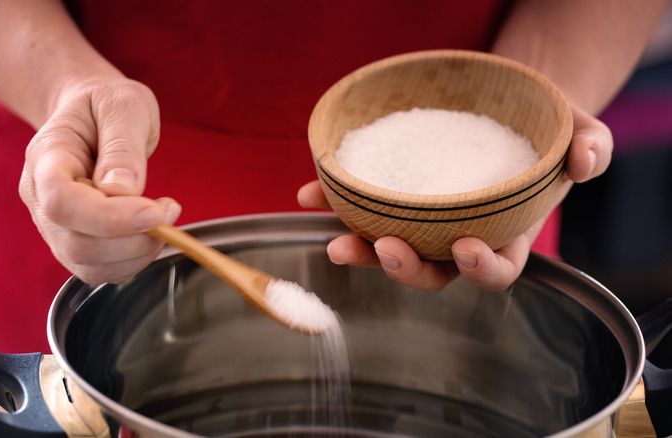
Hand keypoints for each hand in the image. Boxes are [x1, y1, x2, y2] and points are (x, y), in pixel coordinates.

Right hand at [18, 78, 180, 284]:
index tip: (155, 211)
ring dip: (137, 253)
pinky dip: (133, 261)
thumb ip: (123, 145)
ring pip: (89, 265)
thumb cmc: (106, 105)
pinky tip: (149, 232)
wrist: (92, 115)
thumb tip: (124, 190)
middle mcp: (40, 198)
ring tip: (163, 218)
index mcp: (45, 158)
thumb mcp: (124, 105)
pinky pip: (100, 271)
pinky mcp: (75, 243)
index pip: (62, 203)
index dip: (109, 218)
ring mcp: (54, 226)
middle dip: (134, 238)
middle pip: (77, 244)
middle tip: (169, 210)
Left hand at [298, 104, 611, 291]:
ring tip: (335, 238)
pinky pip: (364, 209)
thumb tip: (583, 160)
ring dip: (361, 250)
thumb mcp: (581, 130)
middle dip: (407, 268)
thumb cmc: (548, 128)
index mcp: (506, 233)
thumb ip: (591, 146)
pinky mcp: (395, 198)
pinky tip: (309, 194)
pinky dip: (335, 204)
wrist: (509, 106)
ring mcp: (424, 221)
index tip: (464, 250)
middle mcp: (460, 236)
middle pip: (432, 272)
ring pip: (390, 250)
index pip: (496, 270)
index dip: (480, 270)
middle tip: (385, 248)